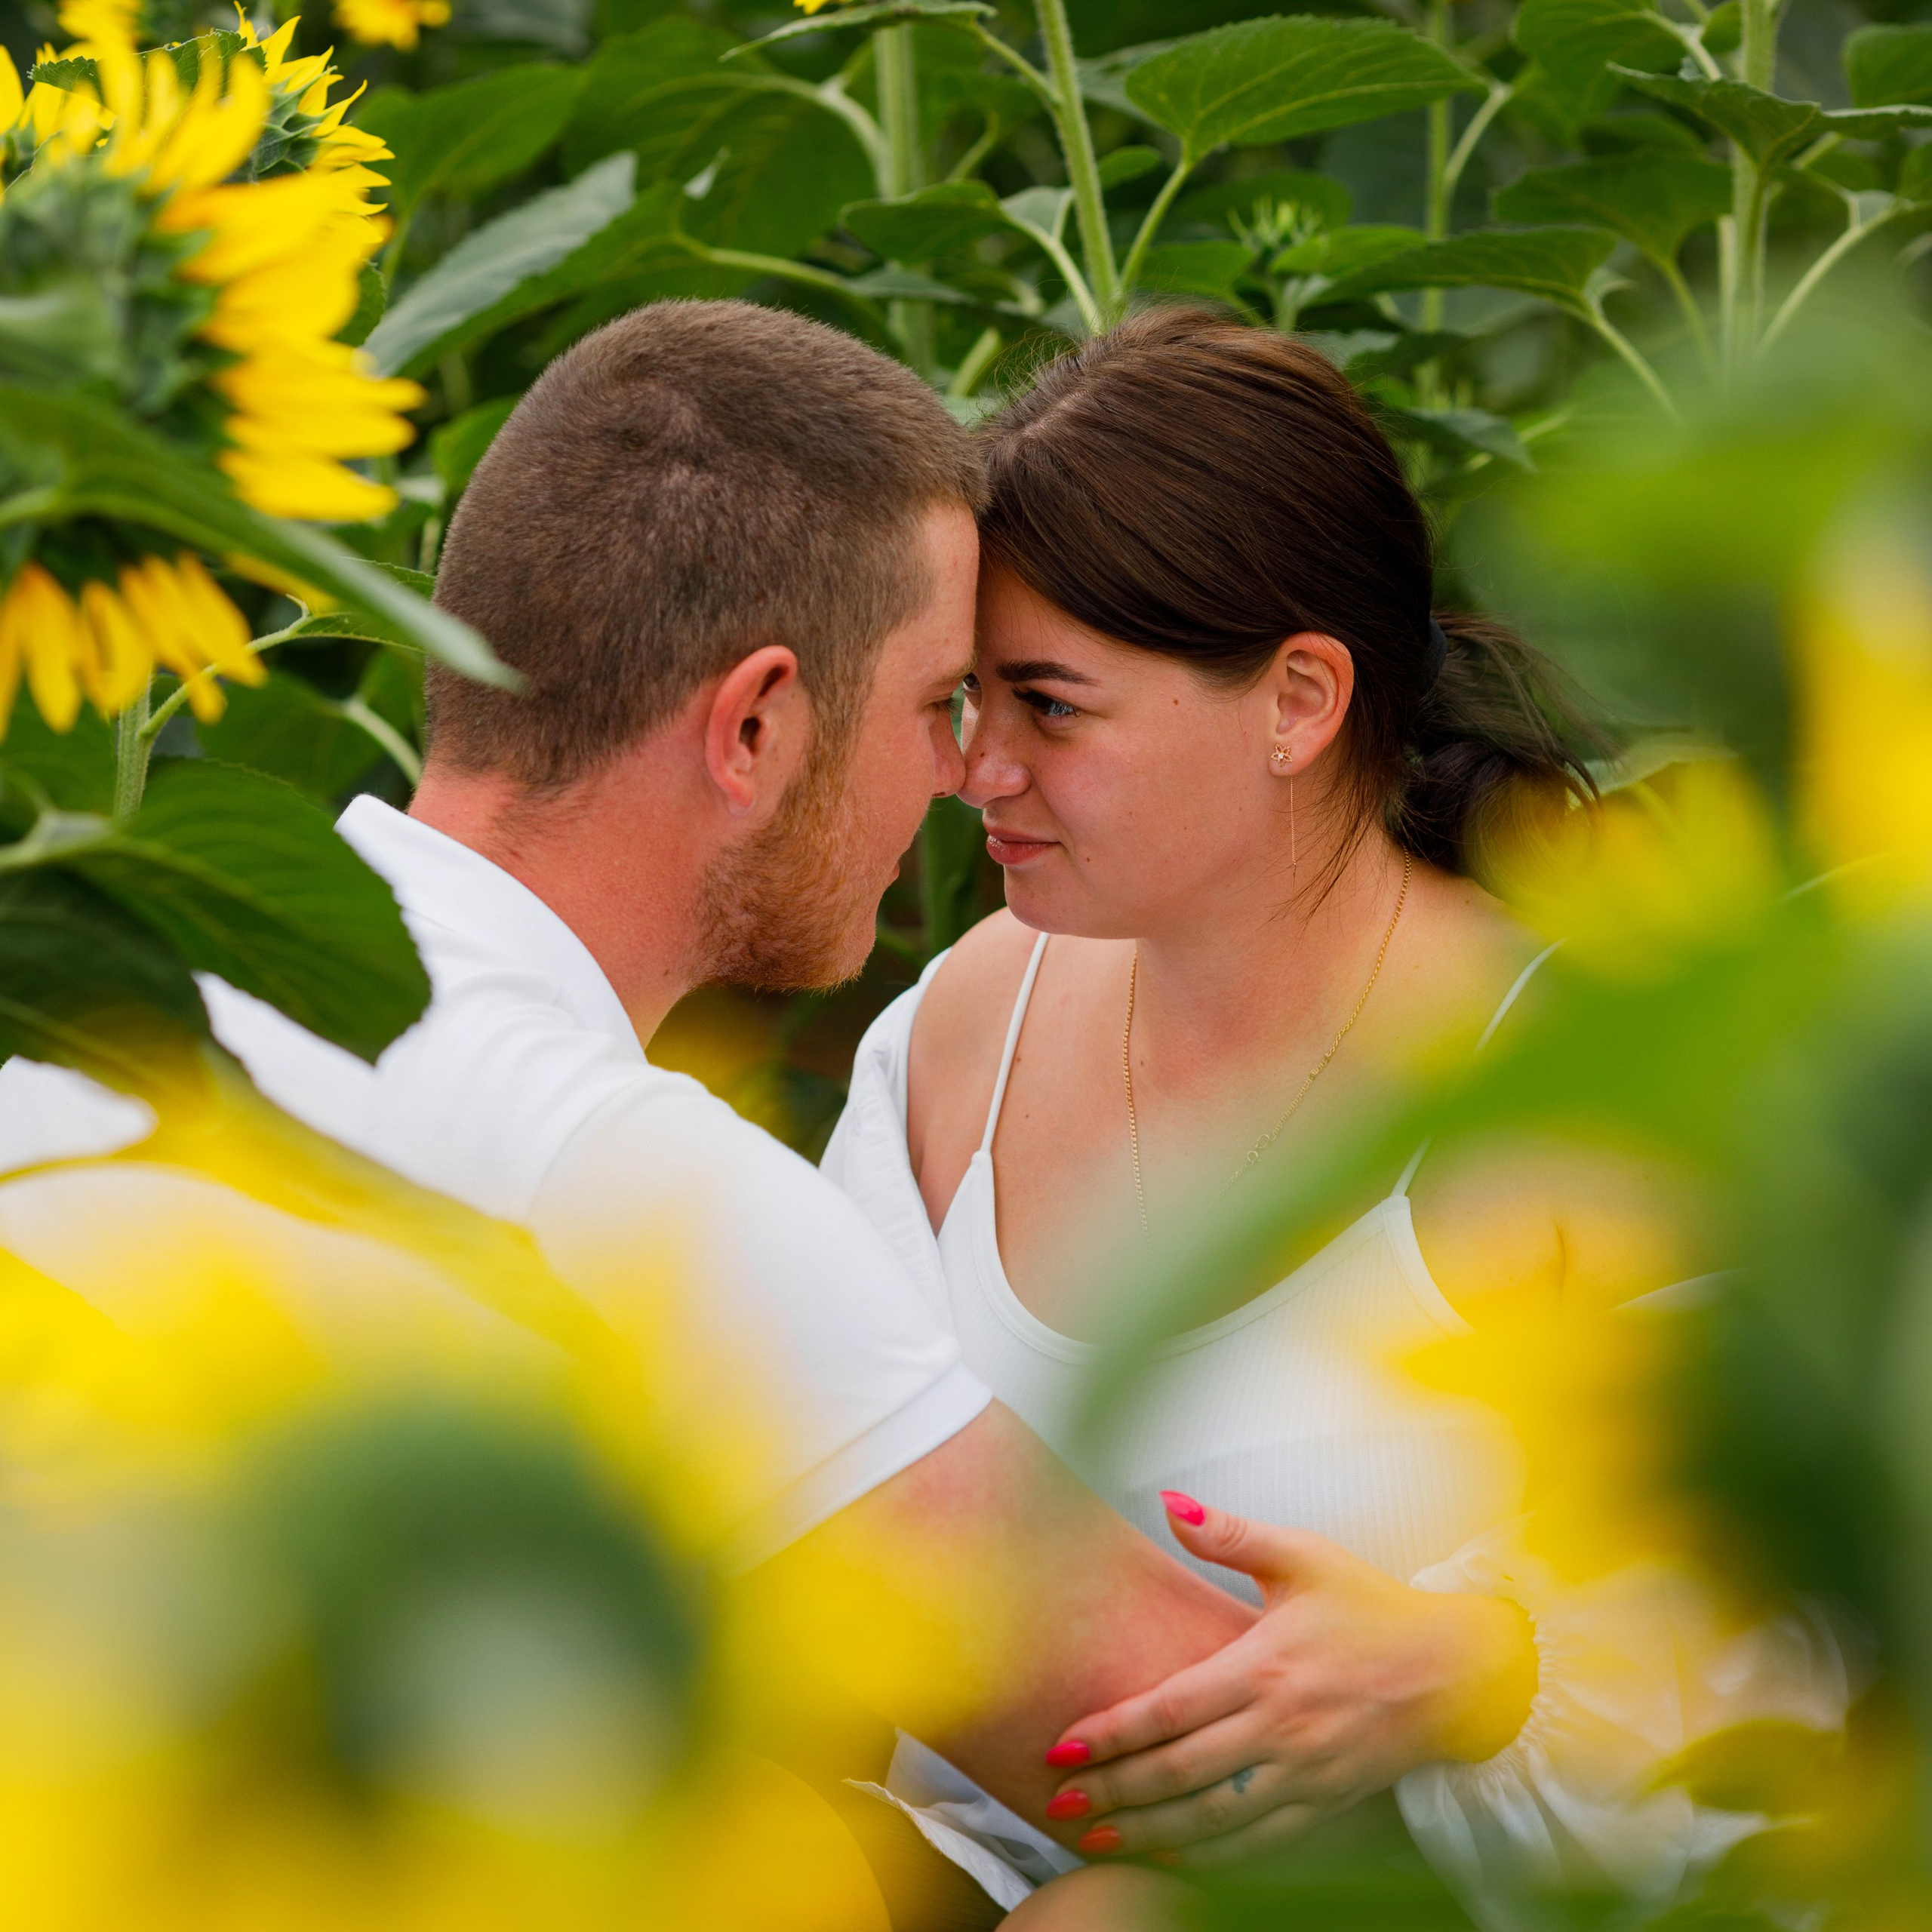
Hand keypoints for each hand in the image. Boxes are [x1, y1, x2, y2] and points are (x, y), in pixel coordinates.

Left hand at [1041, 1495, 1537, 1866]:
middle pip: (1179, 1773)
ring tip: (1095, 1838)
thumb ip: (1231, 1535)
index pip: (1171, 1709)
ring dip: (1149, 1831)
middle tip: (1058, 1804)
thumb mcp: (1305, 1558)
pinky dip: (1209, 1855)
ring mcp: (1303, 1774)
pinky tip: (1170, 1853)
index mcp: (1264, 1668)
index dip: (1113, 1733)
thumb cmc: (1374, 1609)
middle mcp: (1279, 1730)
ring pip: (1212, 1817)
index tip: (1062, 1748)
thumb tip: (1170, 1503)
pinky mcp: (1324, 1802)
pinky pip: (1258, 1842)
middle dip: (1114, 1792)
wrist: (1458, 1671)